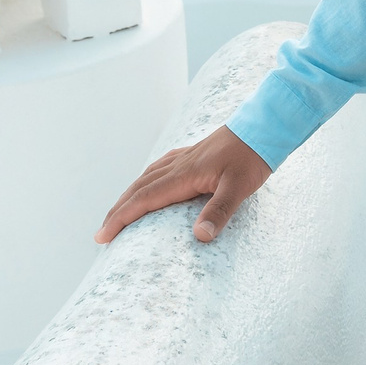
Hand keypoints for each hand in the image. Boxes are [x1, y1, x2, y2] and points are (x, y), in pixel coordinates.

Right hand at [94, 126, 270, 244]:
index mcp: (184, 174)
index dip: (121, 218)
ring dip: (128, 196)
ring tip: (117, 213)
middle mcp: (178, 165)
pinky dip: (145, 180)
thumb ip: (220, 211)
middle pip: (138, 188)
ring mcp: (184, 157)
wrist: (263, 127)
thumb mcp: (240, 187)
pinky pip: (159, 168)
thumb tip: (200, 237)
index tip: (103, 235)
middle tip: (102, 233)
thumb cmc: (252, 158)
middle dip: (118, 211)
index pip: (144, 199)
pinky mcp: (193, 154)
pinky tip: (148, 183)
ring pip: (146, 177)